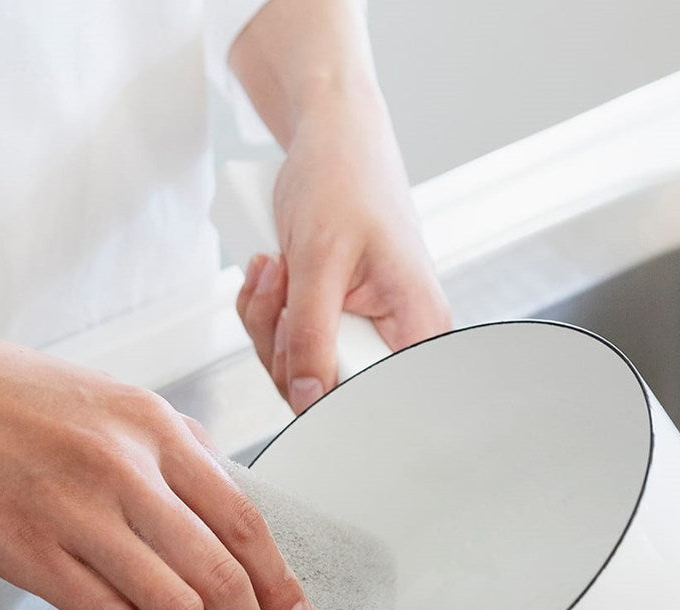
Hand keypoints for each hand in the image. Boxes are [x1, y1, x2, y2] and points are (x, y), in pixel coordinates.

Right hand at [0, 318, 315, 609]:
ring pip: (171, 606)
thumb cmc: (8, 394)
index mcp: (155, 428)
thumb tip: (221, 509)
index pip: (245, 521)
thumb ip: (173, 451)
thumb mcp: (113, 400)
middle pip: (222, 575)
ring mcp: (77, 511)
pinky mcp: (28, 551)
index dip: (280, 582)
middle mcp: (127, 469)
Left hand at [235, 96, 451, 412]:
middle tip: (280, 285)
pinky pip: (285, 344)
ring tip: (272, 265)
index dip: (335, 401)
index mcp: (416, 327)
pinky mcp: (329, 321)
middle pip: (327, 390)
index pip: (381, 398)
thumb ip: (311, 336)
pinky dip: (263, 312)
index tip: (300, 357)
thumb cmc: (342, 181)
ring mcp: (357, 331)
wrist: (330, 140)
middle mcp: (393, 338)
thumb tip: (306, 400)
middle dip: (284, 343)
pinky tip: (267, 270)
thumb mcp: (319, 262)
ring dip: (266, 320)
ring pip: (297, 368)